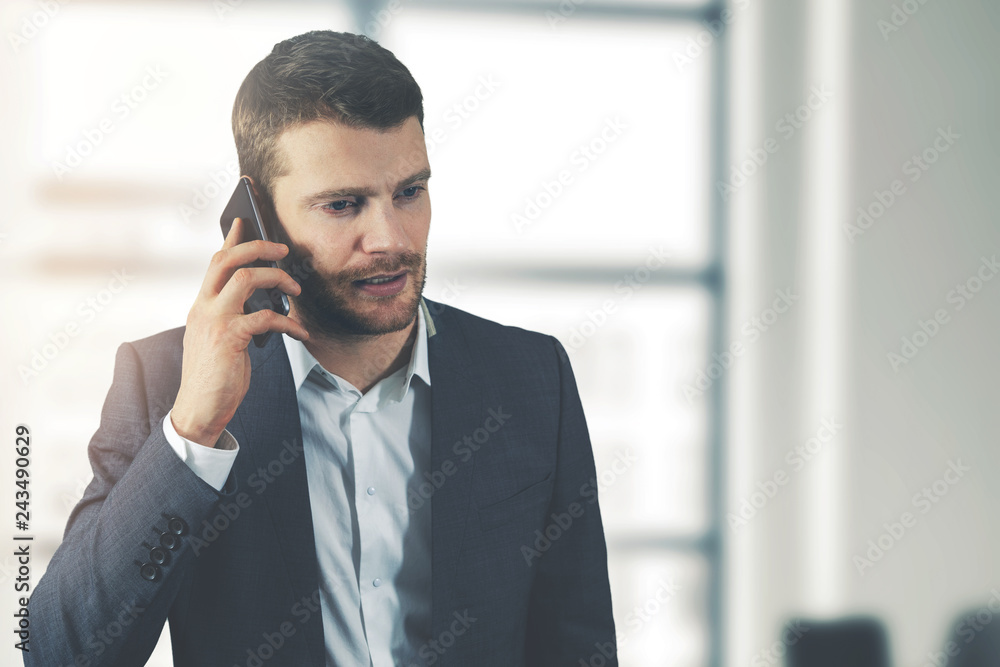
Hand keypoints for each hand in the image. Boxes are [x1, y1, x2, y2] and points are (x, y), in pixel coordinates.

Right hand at [171, 218, 308, 446]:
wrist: (198, 410)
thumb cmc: (215, 375)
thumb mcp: (219, 338)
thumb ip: (232, 316)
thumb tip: (262, 299)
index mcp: (201, 305)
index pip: (214, 263)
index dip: (231, 239)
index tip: (244, 219)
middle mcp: (203, 307)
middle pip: (227, 259)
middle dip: (257, 247)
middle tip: (283, 250)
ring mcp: (215, 321)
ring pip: (246, 279)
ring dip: (276, 279)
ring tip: (296, 288)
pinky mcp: (229, 339)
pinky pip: (265, 317)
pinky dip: (288, 322)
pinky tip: (301, 332)